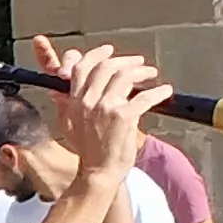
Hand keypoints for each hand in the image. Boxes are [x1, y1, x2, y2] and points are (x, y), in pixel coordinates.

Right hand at [31, 36, 170, 177]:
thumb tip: (57, 89)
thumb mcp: (69, 124)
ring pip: (125, 76)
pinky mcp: (123, 117)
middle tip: (139, 63)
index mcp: (74, 100)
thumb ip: (66, 103)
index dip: (97, 54)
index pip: (82, 67)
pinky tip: (165, 91)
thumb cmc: (88, 150)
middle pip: (107, 67)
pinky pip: (144, 97)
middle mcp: (87, 101)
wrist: (98, 172)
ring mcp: (105, 108)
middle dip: (125, 61)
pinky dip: (158, 92)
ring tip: (152, 74)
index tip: (109, 50)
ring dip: (142, 72)